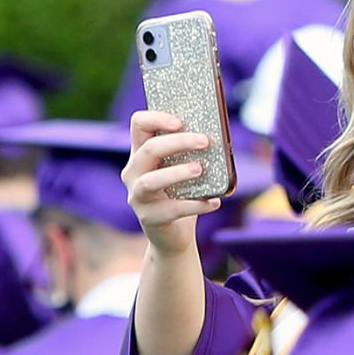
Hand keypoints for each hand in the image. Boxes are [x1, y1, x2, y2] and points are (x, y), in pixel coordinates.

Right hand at [122, 111, 219, 258]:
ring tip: (200, 169)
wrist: (173, 236)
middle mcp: (134, 173)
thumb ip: (192, 151)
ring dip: (177, 172)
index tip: (180, 121)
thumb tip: (219, 133)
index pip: (139, 125)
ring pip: (151, 181)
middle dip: (178, 142)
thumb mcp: (183, 167)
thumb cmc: (182, 192)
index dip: (156, 118)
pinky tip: (214, 202)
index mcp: (141, 153)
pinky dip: (195, 205)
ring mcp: (138, 197)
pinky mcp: (149, 218)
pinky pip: (172, 210)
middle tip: (205, 141)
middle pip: (149, 150)